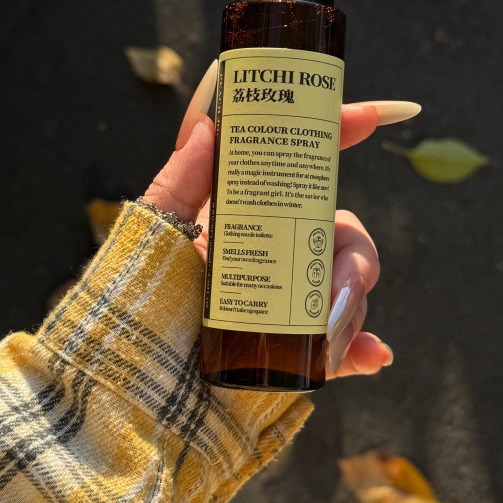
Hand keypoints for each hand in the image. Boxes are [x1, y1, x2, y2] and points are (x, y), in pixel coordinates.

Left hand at [142, 61, 419, 379]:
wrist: (130, 386)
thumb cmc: (134, 303)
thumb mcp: (154, 233)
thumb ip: (180, 179)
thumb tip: (207, 123)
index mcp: (248, 218)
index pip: (302, 169)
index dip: (339, 136)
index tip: (367, 116)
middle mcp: (276, 254)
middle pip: (340, 232)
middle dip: (352, 255)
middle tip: (334, 284)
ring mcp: (290, 302)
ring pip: (348, 285)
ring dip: (351, 306)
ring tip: (327, 333)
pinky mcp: (296, 352)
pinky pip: (345, 345)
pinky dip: (364, 347)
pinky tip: (372, 355)